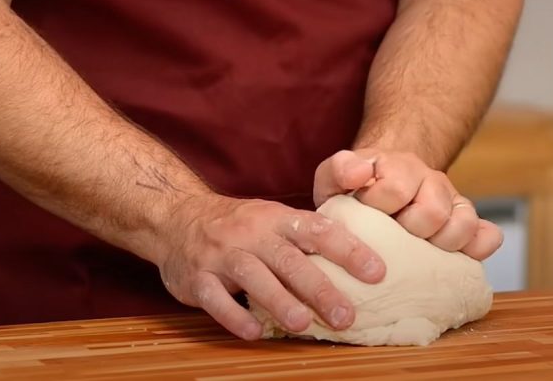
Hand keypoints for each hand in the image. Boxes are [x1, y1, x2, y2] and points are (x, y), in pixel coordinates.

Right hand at [155, 194, 385, 340]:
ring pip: (253, 276)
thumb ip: (305, 236)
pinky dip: (235, 316)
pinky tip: (255, 333)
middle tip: (346, 315)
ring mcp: (221, 255)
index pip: (318, 230)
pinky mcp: (197, 278)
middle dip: (319, 287)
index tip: (376, 272)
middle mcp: (251, 234)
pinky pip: (216, 298)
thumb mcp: (271, 218)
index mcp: (276, 219)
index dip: (348, 250)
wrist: (176, 218)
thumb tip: (357, 261)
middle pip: (288, 259)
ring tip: (303, 325)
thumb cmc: (238, 225)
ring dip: (279, 301)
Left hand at [314, 149, 502, 259]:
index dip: (379, 207)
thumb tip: (360, 172)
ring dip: (440, 243)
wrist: (382, 183)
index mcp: (396, 166)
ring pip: (462, 223)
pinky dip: (477, 248)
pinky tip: (459, 257)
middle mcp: (428, 178)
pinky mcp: (466, 220)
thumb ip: (339, 170)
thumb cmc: (355, 192)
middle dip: (409, 230)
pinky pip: (487, 235)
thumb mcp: (334, 179)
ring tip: (419, 248)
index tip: (366, 212)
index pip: (395, 190)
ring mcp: (450, 199)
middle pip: (432, 212)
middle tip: (392, 236)